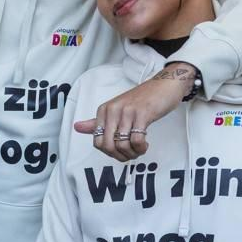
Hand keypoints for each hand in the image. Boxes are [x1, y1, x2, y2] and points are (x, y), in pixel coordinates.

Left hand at [73, 68, 189, 162]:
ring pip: (122, 145)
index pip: (97, 142)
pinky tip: (145, 144)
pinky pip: (136, 141)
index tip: (120, 151)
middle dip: (120, 156)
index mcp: (104, 110)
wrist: (165, 85)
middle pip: (108, 146)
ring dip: (132, 154)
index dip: (109, 153)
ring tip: (139, 149)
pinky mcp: (142, 114)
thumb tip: (77, 127)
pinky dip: (141, 148)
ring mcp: (127, 112)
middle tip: (131, 154)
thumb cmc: (142, 100)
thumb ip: (98, 121)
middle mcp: (113, 110)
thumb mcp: (117, 110)